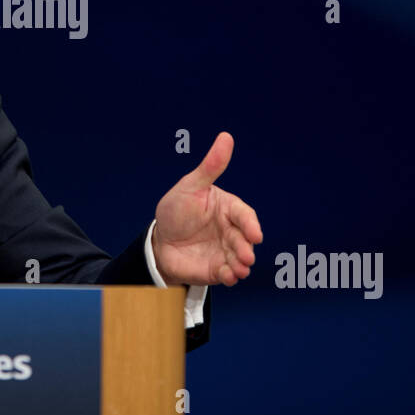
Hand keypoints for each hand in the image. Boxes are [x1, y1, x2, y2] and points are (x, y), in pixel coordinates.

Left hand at [153, 132, 261, 286]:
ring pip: (240, 259)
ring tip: (238, 270)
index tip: (255, 235)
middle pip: (244, 240)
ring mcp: (225, 251)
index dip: (251, 225)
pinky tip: (228, 277)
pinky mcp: (217, 269)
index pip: (244, 216)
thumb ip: (211, 166)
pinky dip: (230, 276)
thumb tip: (226, 137)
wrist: (159, 240)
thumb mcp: (191, 186)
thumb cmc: (176, 209)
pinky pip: (228, 274)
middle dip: (246, 249)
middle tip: (245, 256)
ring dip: (241, 265)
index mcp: (228, 209)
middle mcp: (231, 231)